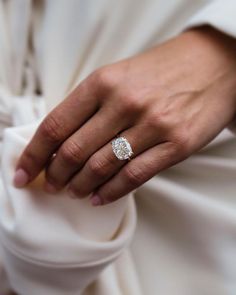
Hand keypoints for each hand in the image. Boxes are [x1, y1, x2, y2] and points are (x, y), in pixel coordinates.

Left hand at [14, 27, 235, 205]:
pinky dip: (110, 192)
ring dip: (80, 186)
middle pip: (74, 151)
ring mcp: (153, 125)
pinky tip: (99, 198)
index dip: (34, 154)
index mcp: (104, 81)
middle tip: (51, 185)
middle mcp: (126, 102)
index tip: (23, 172)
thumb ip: (90, 106)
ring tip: (73, 192)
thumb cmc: (161, 71)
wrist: (213, 64)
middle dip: (56, 175)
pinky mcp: (176, 145)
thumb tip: (61, 140)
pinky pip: (134, 177)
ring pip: (102, 167)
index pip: (56, 124)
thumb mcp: (119, 75)